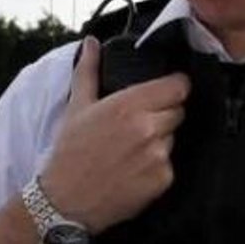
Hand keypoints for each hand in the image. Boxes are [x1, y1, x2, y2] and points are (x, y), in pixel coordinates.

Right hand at [37, 36, 188, 232]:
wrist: (65, 200)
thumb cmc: (70, 152)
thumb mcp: (77, 107)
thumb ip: (88, 71)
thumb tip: (91, 43)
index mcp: (129, 106)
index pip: (178, 86)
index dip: (174, 87)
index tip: (166, 90)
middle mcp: (148, 129)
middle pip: (178, 110)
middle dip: (164, 113)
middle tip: (139, 124)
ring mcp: (158, 156)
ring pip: (174, 137)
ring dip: (161, 140)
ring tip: (132, 148)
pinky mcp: (164, 180)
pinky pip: (171, 164)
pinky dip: (158, 166)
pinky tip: (135, 169)